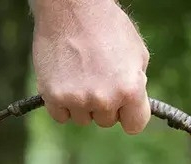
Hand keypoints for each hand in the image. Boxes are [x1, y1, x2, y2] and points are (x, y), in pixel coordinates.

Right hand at [31, 0, 150, 133]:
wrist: (71, 7)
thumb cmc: (108, 25)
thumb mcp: (137, 53)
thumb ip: (136, 83)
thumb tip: (132, 104)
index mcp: (131, 89)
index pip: (135, 125)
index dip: (129, 114)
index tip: (123, 105)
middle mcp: (105, 99)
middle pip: (106, 121)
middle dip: (104, 105)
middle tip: (97, 77)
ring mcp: (78, 99)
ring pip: (83, 119)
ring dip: (82, 104)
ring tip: (80, 75)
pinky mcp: (53, 96)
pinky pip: (60, 115)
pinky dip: (62, 103)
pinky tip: (65, 81)